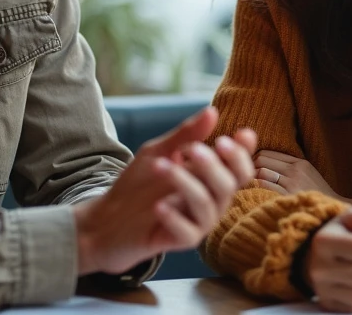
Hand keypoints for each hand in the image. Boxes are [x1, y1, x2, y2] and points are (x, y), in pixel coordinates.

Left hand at [73, 106, 256, 275]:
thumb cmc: (138, 185)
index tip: (240, 134)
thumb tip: (212, 111)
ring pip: (207, 205)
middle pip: (229, 185)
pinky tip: (158, 206)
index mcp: (210, 178)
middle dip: (214, 166)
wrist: (108, 220)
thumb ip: (185, 136)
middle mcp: (210, 200)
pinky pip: (188, 232)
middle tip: (193, 149)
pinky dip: (175, 217)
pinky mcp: (181, 241)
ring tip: (160, 166)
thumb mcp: (158, 153)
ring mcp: (198, 222)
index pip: (238, 169)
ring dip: (185, 183)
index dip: (243, 153)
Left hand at [255, 150, 337, 197]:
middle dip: (251, 168)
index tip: (250, 170)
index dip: (255, 160)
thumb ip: (288, 166)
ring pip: (261, 172)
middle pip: (261, 160)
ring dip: (252, 179)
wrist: (332, 212)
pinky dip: (256, 189)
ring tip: (251, 188)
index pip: (267, 154)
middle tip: (247, 178)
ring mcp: (291, 183)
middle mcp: (295, 170)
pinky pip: (263, 186)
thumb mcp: (307, 174)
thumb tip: (261, 162)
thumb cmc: (315, 195)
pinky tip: (255, 195)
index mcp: (299, 163)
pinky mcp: (287, 196)